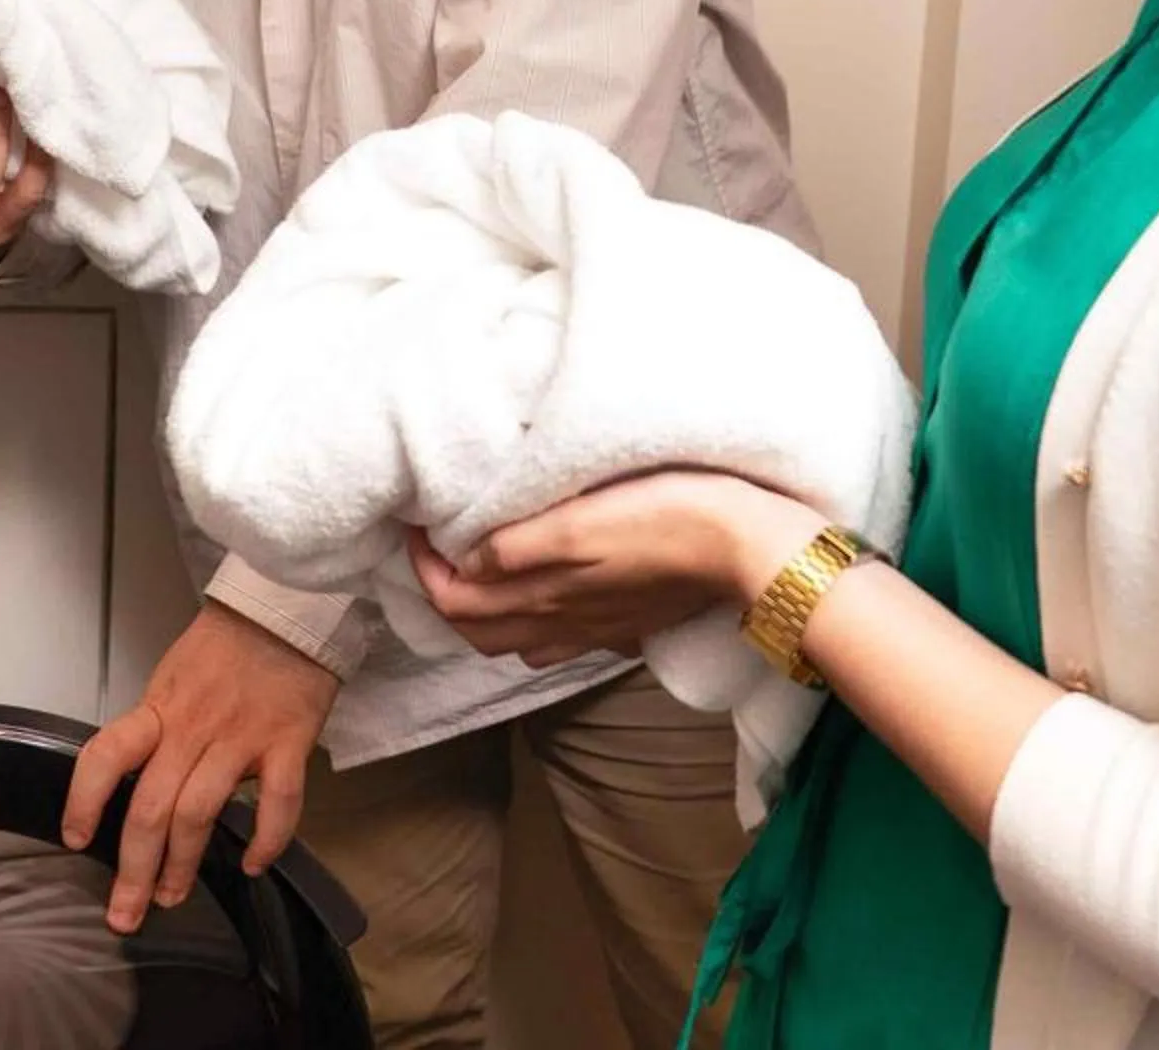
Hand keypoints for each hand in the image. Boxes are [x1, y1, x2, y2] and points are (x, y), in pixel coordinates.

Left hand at [61, 602, 341, 932]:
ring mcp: (241, 736)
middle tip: (124, 913)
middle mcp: (193, 727)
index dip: (84, 800)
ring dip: (183, 866)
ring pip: (200, 814)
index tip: (75, 839)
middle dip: (133, 870)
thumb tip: (134, 777)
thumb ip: (157, 726)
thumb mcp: (174, 677)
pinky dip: (266, 840)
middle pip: (151, 808)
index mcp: (160, 708)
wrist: (287, 606)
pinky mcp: (288, 742)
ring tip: (171, 896)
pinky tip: (254, 864)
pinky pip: (277, 802)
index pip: (106, 755)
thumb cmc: (227, 644)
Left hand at [411, 471, 827, 665]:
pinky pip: (555, 640)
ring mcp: (592, 630)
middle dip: (442, 594)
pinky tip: (538, 594)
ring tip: (473, 568)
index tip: (416, 525)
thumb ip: (513, 548)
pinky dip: (526, 623)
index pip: (453, 601)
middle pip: (474, 630)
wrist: (742, 546)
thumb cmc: (662, 519)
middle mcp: (558, 624)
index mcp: (540, 597)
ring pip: (513, 638)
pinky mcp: (622, 622)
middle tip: (433, 547)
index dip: (422, 567)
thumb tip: (461, 562)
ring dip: (480, 612)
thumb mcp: (575, 520)